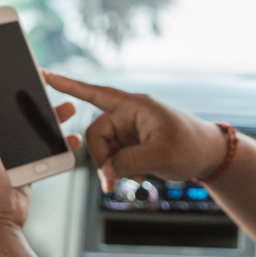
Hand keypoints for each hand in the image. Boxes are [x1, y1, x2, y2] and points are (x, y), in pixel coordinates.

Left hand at [0, 89, 81, 233]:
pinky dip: (57, 142)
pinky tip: (70, 137)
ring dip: (49, 118)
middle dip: (31, 98)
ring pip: (31, 129)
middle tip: (46, 83)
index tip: (12, 67)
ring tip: (67, 108)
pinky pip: (42, 149)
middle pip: (12, 112)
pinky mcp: (23, 167)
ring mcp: (7, 155)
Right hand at [42, 71, 227, 191]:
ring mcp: (130, 129)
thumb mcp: (160, 155)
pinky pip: (115, 156)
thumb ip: (127, 161)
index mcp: (133, 106)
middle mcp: (128, 114)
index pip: (95, 93)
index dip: (68, 85)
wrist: (210, 156)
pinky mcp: (133, 143)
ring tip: (134, 178)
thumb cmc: (191, 146)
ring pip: (104, 149)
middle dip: (102, 159)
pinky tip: (139, 175)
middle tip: (113, 181)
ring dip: (113, 167)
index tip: (45, 75)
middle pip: (96, 134)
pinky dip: (121, 169)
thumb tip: (106, 170)